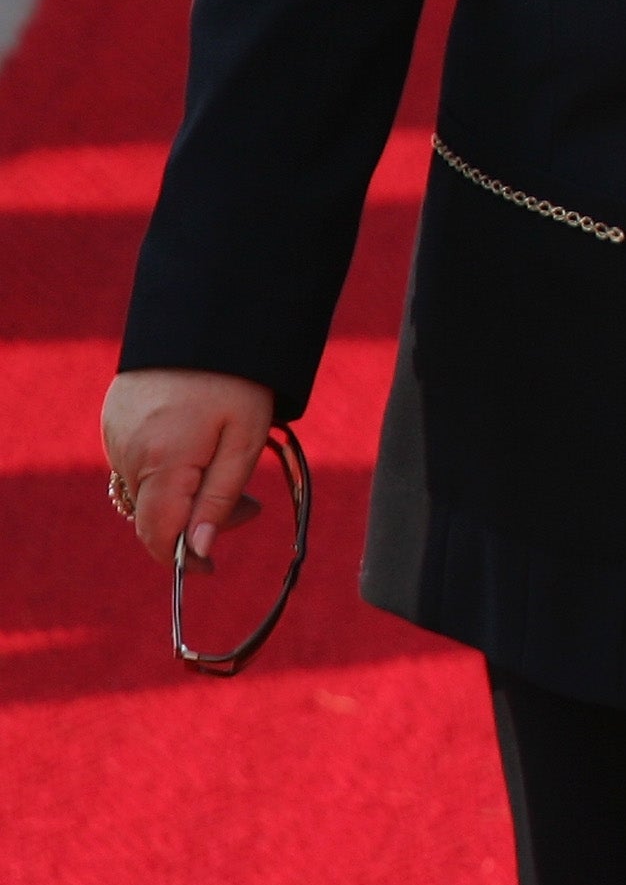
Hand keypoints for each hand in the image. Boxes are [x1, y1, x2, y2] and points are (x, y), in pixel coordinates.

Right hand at [102, 368, 274, 569]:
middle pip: (155, 516)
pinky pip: (137, 462)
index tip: (211, 567)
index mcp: (160, 463)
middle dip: (198, 522)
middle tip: (252, 506)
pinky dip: (167, 469)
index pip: (158, 536)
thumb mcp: (244, 441)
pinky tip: (199, 444)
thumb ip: (219, 499)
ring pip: (146, 490)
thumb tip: (197, 552)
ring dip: (184, 494)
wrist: (207, 317)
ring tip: (230, 465)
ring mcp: (114, 436)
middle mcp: (127, 454)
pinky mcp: (114, 420)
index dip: (183, 558)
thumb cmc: (236, 380)